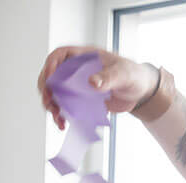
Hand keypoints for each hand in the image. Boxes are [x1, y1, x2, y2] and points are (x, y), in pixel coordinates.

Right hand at [36, 45, 158, 129]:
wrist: (139, 92)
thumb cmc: (133, 75)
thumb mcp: (123, 73)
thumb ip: (108, 77)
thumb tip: (91, 82)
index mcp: (84, 57)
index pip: (60, 55)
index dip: (50, 65)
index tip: (49, 79)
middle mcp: (77, 70)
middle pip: (51, 76)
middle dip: (46, 90)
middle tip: (49, 103)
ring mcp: (77, 86)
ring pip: (55, 93)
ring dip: (51, 106)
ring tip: (57, 118)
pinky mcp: (80, 101)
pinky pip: (65, 107)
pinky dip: (61, 116)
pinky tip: (63, 124)